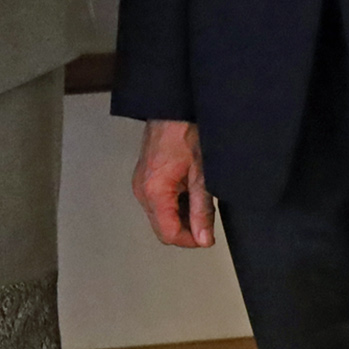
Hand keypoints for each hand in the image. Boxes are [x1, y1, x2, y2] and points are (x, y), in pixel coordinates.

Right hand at [133, 120, 213, 247]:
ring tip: (200, 198)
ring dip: (181, 217)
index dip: (190, 240)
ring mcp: (141, 183)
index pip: (168, 234)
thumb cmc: (185, 131)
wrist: (173, 108)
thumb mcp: (202, 174)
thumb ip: (202, 210)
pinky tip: (191, 190)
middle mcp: (142, 190)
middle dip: (186, 230)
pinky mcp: (145, 177)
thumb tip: (203, 238)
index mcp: (154, 190)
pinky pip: (158, 202)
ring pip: (160, 217)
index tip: (207, 235)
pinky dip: (175, 204)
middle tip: (207, 217)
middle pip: (162, 228)